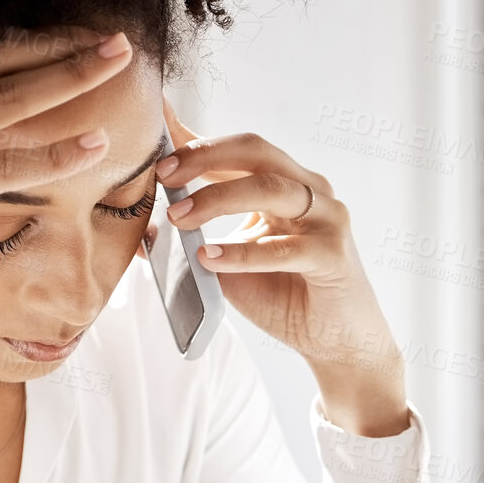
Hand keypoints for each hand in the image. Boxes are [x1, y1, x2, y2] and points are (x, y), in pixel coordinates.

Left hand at [157, 99, 408, 437]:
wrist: (338, 342)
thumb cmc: (285, 296)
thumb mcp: (232, 258)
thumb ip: (201, 235)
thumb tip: (144, 223)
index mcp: (286, 184)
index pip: (239, 149)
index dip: (196, 140)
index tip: (154, 140)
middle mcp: (310, 191)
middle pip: (256, 151)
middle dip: (204, 156)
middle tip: (163, 174)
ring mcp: (326, 219)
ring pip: (270, 188)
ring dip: (217, 198)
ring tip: (179, 216)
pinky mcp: (332, 256)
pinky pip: (284, 249)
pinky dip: (242, 252)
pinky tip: (210, 257)